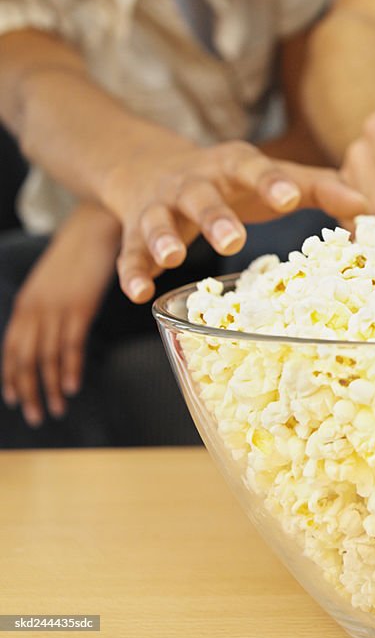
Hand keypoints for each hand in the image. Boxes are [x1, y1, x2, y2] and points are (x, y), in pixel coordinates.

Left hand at [2, 204, 118, 426]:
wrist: (99, 222)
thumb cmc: (84, 248)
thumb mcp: (58, 277)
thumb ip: (52, 301)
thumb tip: (56, 323)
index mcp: (28, 301)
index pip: (12, 347)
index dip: (11, 376)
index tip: (15, 398)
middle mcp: (36, 307)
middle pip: (24, 358)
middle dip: (27, 391)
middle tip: (35, 416)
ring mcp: (57, 306)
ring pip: (45, 357)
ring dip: (49, 388)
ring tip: (56, 409)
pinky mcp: (80, 305)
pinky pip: (70, 344)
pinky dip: (68, 368)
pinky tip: (70, 386)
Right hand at [104, 141, 366, 301]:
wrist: (151, 168)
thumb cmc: (231, 180)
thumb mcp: (272, 177)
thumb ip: (319, 189)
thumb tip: (367, 210)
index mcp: (236, 166)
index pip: (257, 169)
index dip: (274, 182)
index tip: (292, 197)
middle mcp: (196, 182)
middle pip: (203, 195)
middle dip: (217, 217)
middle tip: (235, 240)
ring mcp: (162, 207)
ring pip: (159, 220)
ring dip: (165, 238)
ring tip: (175, 257)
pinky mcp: (134, 232)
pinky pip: (130, 253)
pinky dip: (132, 271)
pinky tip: (140, 292)